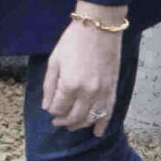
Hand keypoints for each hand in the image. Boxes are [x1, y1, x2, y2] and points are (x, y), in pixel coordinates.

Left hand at [42, 17, 123, 135]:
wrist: (99, 27)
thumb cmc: (72, 42)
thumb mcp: (54, 62)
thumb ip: (49, 87)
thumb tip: (47, 107)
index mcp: (70, 84)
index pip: (59, 108)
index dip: (53, 111)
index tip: (51, 109)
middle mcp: (88, 92)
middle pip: (75, 117)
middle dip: (64, 122)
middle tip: (58, 123)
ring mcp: (103, 91)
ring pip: (91, 118)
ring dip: (80, 125)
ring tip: (72, 126)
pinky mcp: (113, 88)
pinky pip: (109, 111)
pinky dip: (103, 124)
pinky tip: (98, 133)